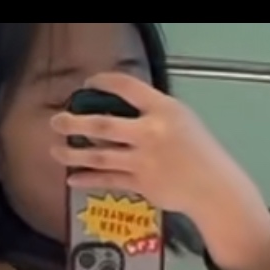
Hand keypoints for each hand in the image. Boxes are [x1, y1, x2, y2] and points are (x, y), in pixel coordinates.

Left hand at [52, 71, 246, 228]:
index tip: (87, 83)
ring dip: (74, 153)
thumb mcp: (181, 119)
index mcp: (163, 110)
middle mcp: (150, 133)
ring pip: (100, 156)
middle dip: (75, 123)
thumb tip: (119, 110)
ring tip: (55, 150)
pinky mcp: (141, 184)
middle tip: (57, 121)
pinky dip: (88, 179)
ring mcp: (144, 161)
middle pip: (103, 125)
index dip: (103, 81)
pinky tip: (72, 178)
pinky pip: (108, 180)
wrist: (213, 187)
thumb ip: (152, 112)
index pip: (126, 87)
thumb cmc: (199, 151)